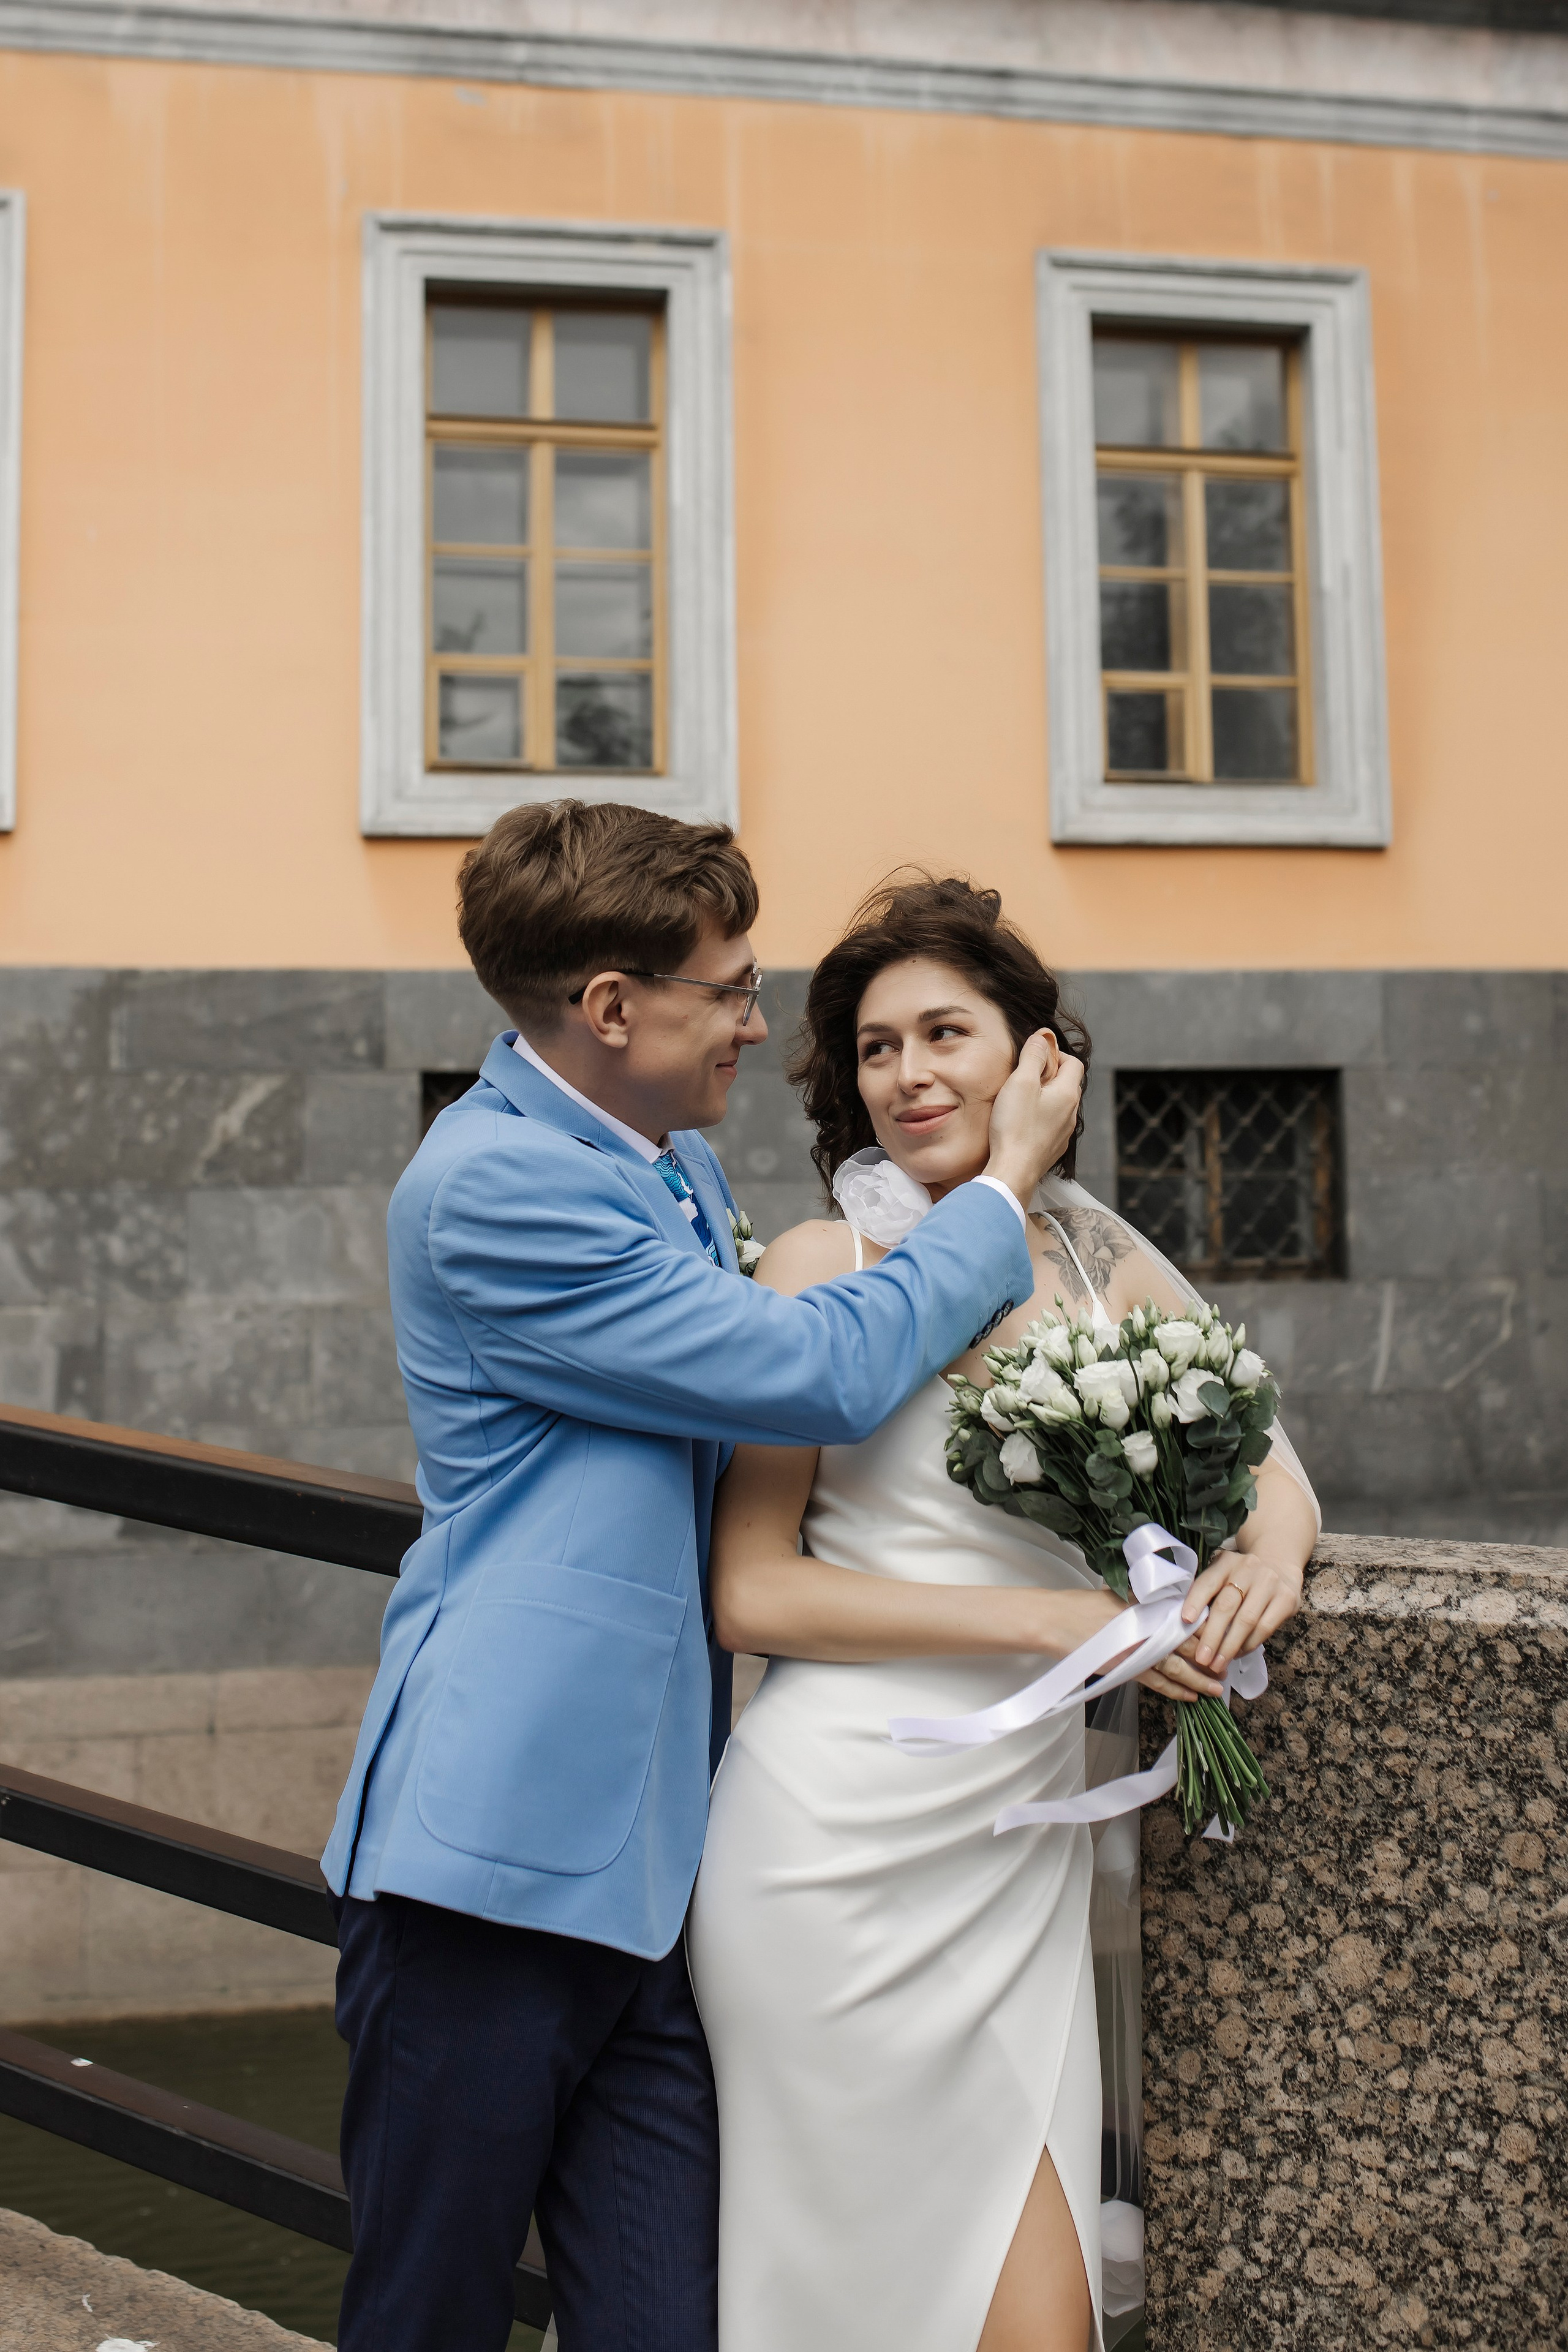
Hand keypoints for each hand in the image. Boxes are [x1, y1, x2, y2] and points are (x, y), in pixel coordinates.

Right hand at [983, 1031, 1085, 1208]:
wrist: (1013, 1172)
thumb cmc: (1015, 1128)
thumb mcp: (1020, 1082)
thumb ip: (1033, 1057)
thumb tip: (1043, 1037)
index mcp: (1067, 1094)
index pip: (1074, 1063)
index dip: (1056, 1054)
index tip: (1035, 1056)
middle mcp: (1071, 1114)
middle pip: (1068, 1084)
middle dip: (1049, 1074)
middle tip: (1025, 1076)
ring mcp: (1063, 1133)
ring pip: (1059, 1105)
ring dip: (1044, 1096)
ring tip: (1021, 1098)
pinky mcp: (1051, 1148)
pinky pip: (1051, 1124)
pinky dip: (1040, 1116)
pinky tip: (1021, 1122)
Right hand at [1038, 1588, 1224, 1704]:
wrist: (1058, 1620)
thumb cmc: (1085, 1606)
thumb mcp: (1120, 1595)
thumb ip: (1145, 1601)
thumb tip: (1170, 1607)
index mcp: (1149, 1605)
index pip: (1188, 1618)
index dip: (1210, 1631)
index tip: (1225, 1638)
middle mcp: (1147, 1625)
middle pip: (1189, 1644)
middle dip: (1211, 1658)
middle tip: (1227, 1669)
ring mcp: (1138, 1648)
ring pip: (1178, 1667)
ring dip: (1199, 1680)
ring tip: (1217, 1689)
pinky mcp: (1127, 1667)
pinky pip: (1158, 1682)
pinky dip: (1176, 1691)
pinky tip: (1190, 1697)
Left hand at [1180, 1549, 1303, 1672]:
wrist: (1279, 1564)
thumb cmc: (1241, 1577)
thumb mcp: (1223, 1575)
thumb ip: (1208, 1594)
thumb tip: (1187, 1626)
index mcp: (1226, 1562)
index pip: (1208, 1582)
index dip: (1195, 1601)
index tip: (1185, 1621)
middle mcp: (1248, 1569)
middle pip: (1227, 1605)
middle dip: (1212, 1635)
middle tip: (1202, 1658)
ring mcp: (1269, 1582)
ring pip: (1247, 1620)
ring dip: (1230, 1646)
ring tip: (1217, 1664)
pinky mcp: (1286, 1599)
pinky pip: (1265, 1628)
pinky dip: (1249, 1644)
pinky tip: (1237, 1654)